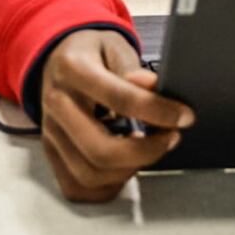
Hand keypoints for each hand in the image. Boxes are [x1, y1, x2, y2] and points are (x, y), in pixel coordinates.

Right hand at [39, 29, 194, 202]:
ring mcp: (50, 132)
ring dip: (129, 170)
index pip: (119, 99)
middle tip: (170, 138)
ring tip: (147, 149)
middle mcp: (56, 104)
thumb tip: (155, 89)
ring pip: (90, 174)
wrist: (57, 59)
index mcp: (73, 70)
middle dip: (146, 152)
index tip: (184, 117)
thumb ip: (134, 70)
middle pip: (101, 149)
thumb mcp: (115, 48)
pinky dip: (108, 185)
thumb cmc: (92, 53)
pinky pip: (78, 187)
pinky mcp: (51, 152)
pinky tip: (125, 166)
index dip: (157, 111)